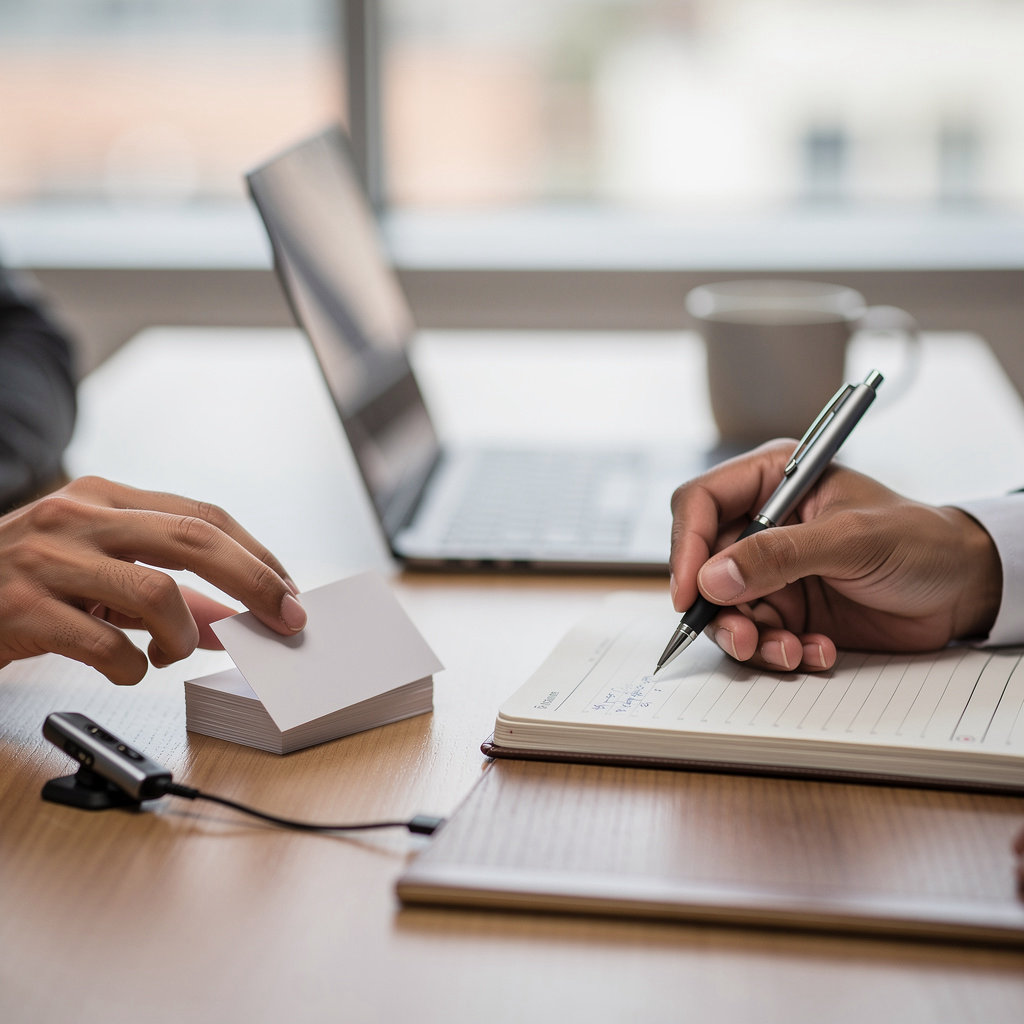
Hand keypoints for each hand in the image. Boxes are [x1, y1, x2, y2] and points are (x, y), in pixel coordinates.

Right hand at [0, 476, 305, 683]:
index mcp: (105, 497)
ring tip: (171, 653)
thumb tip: (231, 619)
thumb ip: (164, 590)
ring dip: (184, 637)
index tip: (290, 592)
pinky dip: (135, 668)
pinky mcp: (22, 608)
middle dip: (255, 582)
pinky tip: (128, 669)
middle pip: (196, 540)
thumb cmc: (23, 582)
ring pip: (156, 595)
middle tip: (286, 621)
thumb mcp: (95, 571)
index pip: (204, 516)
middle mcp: (80, 516)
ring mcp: (48, 559)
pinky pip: (108, 647)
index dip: (258, 556)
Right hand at [669, 440, 1001, 671]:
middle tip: (741, 638)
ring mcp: (772, 570)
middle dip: (718, 608)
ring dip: (750, 638)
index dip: (686, 546)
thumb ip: (780, 555)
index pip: (701, 504)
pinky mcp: (787, 609)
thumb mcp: (851, 539)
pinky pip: (758, 636)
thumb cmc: (919, 540)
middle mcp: (762, 525)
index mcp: (771, 481)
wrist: (964, 588)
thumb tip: (713, 577)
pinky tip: (818, 651)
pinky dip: (780, 651)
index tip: (690, 591)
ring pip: (726, 609)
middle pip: (703, 565)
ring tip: (787, 652)